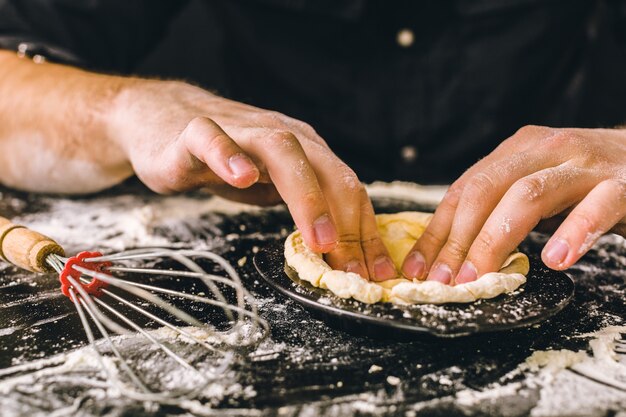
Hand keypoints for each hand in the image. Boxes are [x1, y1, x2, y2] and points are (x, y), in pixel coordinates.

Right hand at [108, 80, 395, 279]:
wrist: (163, 121)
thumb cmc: (226, 159)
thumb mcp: (273, 187)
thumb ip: (303, 207)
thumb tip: (343, 250)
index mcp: (306, 151)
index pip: (346, 188)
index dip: (364, 232)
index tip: (374, 273)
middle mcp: (282, 136)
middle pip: (326, 170)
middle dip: (347, 221)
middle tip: (354, 268)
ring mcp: (241, 131)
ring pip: (282, 151)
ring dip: (307, 195)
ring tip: (319, 238)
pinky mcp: (196, 132)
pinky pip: (214, 139)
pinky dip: (230, 156)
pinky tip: (242, 179)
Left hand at [401, 125, 625, 283]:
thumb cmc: (589, 180)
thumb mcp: (538, 185)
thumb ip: (503, 205)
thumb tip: (452, 249)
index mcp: (518, 150)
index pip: (464, 189)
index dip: (437, 230)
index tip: (418, 267)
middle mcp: (546, 149)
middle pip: (486, 189)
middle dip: (458, 238)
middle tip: (443, 280)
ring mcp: (585, 164)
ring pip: (529, 195)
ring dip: (496, 239)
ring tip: (479, 275)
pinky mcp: (625, 183)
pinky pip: (597, 206)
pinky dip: (574, 232)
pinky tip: (556, 258)